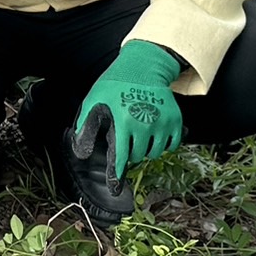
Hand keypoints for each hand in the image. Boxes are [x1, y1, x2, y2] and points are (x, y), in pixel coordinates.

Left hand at [72, 41, 182, 179]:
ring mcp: (162, 122)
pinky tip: (153, 132)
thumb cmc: (115, 84)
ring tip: (138, 133)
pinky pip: (170, 145)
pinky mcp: (175, 120)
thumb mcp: (94, 100)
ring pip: (153, 153)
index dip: (117, 173)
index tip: (115, 188)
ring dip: (145, 149)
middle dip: (129, 152)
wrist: (143, 66)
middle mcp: (144, 123)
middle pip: (137, 156)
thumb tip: (79, 150)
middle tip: (126, 138)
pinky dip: (162, 144)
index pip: (120, 155)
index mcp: (123, 121)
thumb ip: (86, 125)